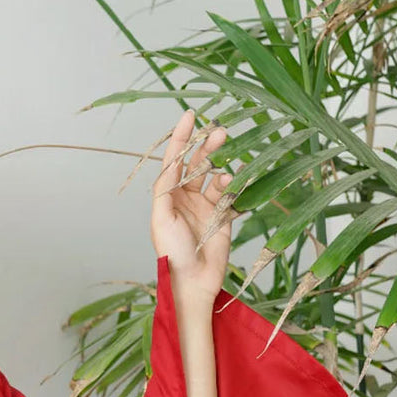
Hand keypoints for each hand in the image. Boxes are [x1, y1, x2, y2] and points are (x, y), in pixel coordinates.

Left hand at [149, 108, 233, 298]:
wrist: (193, 282)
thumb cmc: (172, 253)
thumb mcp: (162, 217)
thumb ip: (165, 188)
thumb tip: (173, 161)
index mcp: (167, 196)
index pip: (175, 159)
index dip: (182, 137)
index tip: (190, 114)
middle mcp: (186, 197)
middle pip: (197, 162)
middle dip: (207, 145)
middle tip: (220, 131)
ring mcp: (205, 205)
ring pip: (216, 175)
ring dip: (222, 166)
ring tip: (226, 170)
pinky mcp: (223, 215)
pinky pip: (231, 192)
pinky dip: (234, 185)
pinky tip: (233, 185)